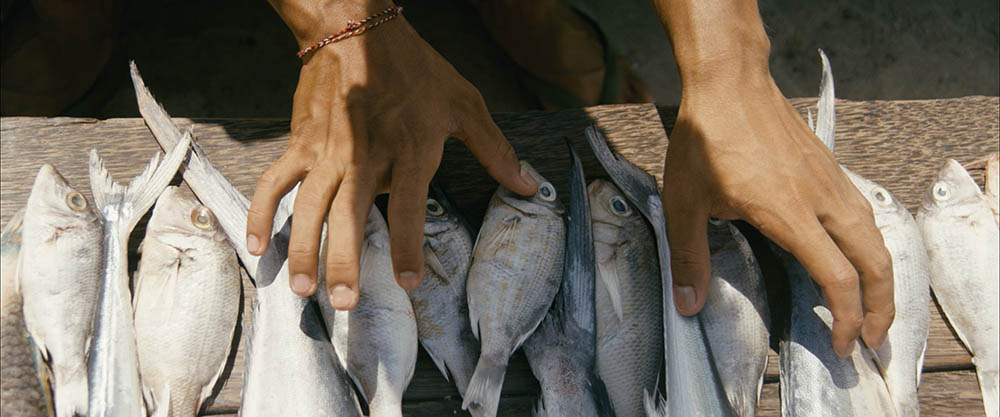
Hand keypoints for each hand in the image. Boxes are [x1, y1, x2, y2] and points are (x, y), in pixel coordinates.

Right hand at [250, 0, 536, 309]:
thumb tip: (529, 185)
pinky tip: (258, 245)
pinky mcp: (301, 144)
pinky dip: (262, 213)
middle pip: (349, 215)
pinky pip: (276, 182)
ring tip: (303, 290)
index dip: (407, 247)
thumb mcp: (465, 104)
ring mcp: (327, 152)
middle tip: (343, 302)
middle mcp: (364, 156)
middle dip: (343, 261)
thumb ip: (495, 150)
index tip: (407, 283)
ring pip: (308, 207)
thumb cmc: (416, 69)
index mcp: (409, 150)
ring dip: (303, 250)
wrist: (357, 30)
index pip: (409, 208)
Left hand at [661, 73, 894, 356]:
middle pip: (875, 262)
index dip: (848, 317)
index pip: (838, 277)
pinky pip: (864, 214)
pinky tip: (857, 258)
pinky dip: (872, 246)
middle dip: (883, 306)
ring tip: (873, 306)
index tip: (843, 344)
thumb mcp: (684, 202)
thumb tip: (688, 305)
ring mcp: (831, 181)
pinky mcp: (830, 168)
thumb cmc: (706, 138)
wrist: (730, 82)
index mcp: (788, 213)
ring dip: (883, 277)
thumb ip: (689, 256)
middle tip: (873, 339)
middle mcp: (821, 199)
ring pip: (876, 237)